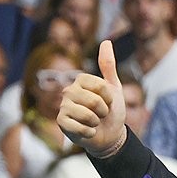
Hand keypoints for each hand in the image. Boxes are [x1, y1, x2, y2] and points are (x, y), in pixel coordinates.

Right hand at [58, 40, 125, 156]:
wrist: (110, 135)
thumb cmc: (112, 111)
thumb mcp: (114, 88)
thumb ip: (108, 66)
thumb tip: (106, 41)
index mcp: (81, 80)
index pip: (100, 87)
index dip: (109, 98)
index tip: (108, 101)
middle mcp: (69, 91)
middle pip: (94, 101)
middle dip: (104, 111)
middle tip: (101, 114)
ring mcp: (63, 106)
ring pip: (87, 115)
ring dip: (97, 122)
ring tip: (94, 122)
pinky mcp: (62, 122)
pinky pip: (80, 127)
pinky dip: (90, 132)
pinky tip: (88, 131)